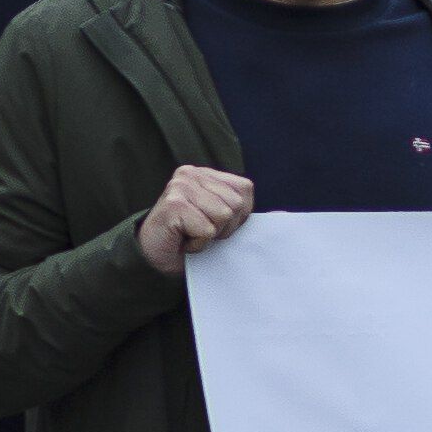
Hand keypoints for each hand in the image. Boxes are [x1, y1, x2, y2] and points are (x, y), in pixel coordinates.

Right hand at [139, 165, 257, 270]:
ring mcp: (181, 187)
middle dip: (224, 227)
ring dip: (209, 236)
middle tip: (199, 231)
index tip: (213, 224)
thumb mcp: (219, 220)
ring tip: (190, 234)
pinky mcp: (174, 205)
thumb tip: (278, 217)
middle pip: (236, 204)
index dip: (237, 216)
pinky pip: (207, 230)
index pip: (244, 189)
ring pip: (224, 216)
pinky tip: (182, 240)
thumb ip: (240, 211)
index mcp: (205, 174)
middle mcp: (191, 174)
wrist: (153, 258)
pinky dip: (198, 244)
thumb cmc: (188, 239)